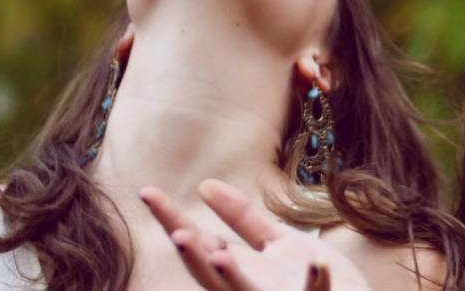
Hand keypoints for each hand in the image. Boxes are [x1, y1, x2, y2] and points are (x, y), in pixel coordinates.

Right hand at [140, 180, 371, 290]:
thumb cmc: (306, 280)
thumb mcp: (276, 242)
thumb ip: (242, 218)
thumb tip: (204, 185)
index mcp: (241, 272)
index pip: (199, 244)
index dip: (173, 221)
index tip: (147, 192)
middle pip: (212, 277)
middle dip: (194, 259)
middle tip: (177, 235)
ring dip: (233, 277)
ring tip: (219, 255)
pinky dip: (316, 280)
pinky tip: (318, 261)